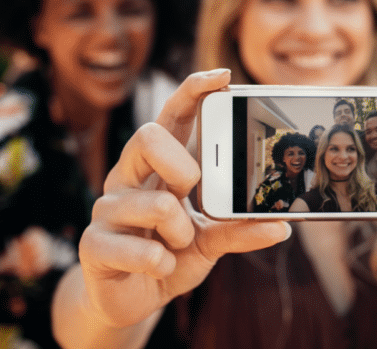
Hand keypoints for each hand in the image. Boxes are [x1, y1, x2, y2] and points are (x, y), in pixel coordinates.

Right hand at [76, 69, 289, 328]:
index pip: (172, 115)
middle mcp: (128, 177)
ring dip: (180, 232)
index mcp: (157, 166)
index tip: (223, 77)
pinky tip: (161, 267)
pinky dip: (160, 262)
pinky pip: (136, 249)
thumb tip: (282, 226)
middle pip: (148, 136)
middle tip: (193, 191)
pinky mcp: (94, 244)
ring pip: (154, 204)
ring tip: (178, 246)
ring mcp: (106, 209)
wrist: (133, 300)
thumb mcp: (212, 241)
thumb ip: (240, 229)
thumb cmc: (172, 255)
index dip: (193, 90)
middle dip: (182, 165)